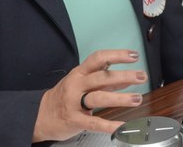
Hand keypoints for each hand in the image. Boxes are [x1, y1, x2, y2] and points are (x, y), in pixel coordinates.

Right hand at [32, 49, 146, 141]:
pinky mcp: (74, 120)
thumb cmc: (65, 96)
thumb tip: (128, 78)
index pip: (98, 58)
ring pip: (99, 97)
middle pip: (102, 77)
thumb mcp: (83, 82)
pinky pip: (93, 123)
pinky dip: (109, 125)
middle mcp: (77, 85)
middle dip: (124, 76)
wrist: (40, 115)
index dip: (117, 55)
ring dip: (120, 98)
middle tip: (142, 76)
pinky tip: (122, 126)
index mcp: (80, 73)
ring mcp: (74, 103)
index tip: (133, 56)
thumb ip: (105, 81)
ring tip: (137, 99)